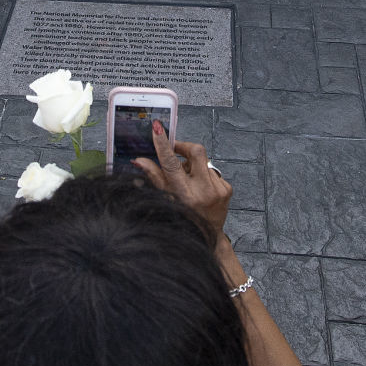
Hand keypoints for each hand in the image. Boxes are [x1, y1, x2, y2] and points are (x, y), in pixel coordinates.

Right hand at [133, 121, 231, 238]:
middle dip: (184, 146)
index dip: (164, 144)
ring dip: (192, 166)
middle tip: (175, 150)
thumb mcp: (166, 199)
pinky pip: (211, 171)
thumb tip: (139, 160)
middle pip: (196, 151)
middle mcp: (203, 191)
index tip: (158, 129)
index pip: (172, 164)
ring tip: (188, 181)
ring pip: (203, 161)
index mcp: (185, 195)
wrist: (209, 237)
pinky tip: (200, 188)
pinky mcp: (227, 189)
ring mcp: (218, 189)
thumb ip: (154, 177)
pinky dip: (202, 175)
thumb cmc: (184, 219)